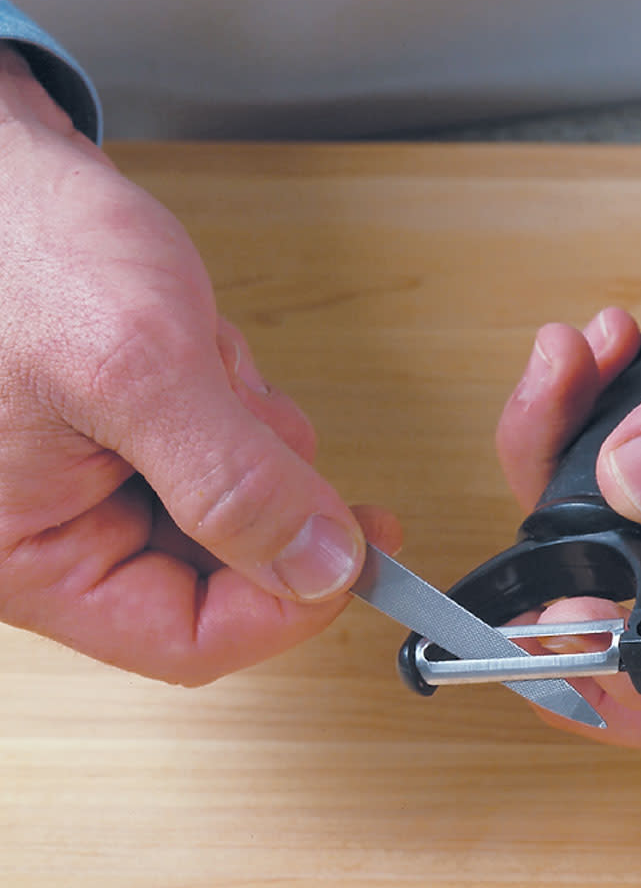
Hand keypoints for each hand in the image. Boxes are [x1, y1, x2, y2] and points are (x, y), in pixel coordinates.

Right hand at [0, 46, 398, 682]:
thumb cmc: (17, 247)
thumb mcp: (138, 366)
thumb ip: (236, 481)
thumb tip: (321, 568)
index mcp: (38, 557)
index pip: (190, 641)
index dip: (287, 608)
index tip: (360, 558)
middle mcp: (66, 535)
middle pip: (222, 573)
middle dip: (262, 486)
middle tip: (257, 413)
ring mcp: (100, 486)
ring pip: (236, 505)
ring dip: (248, 430)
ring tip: (198, 354)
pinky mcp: (133, 438)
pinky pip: (225, 449)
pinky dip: (235, 398)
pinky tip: (196, 343)